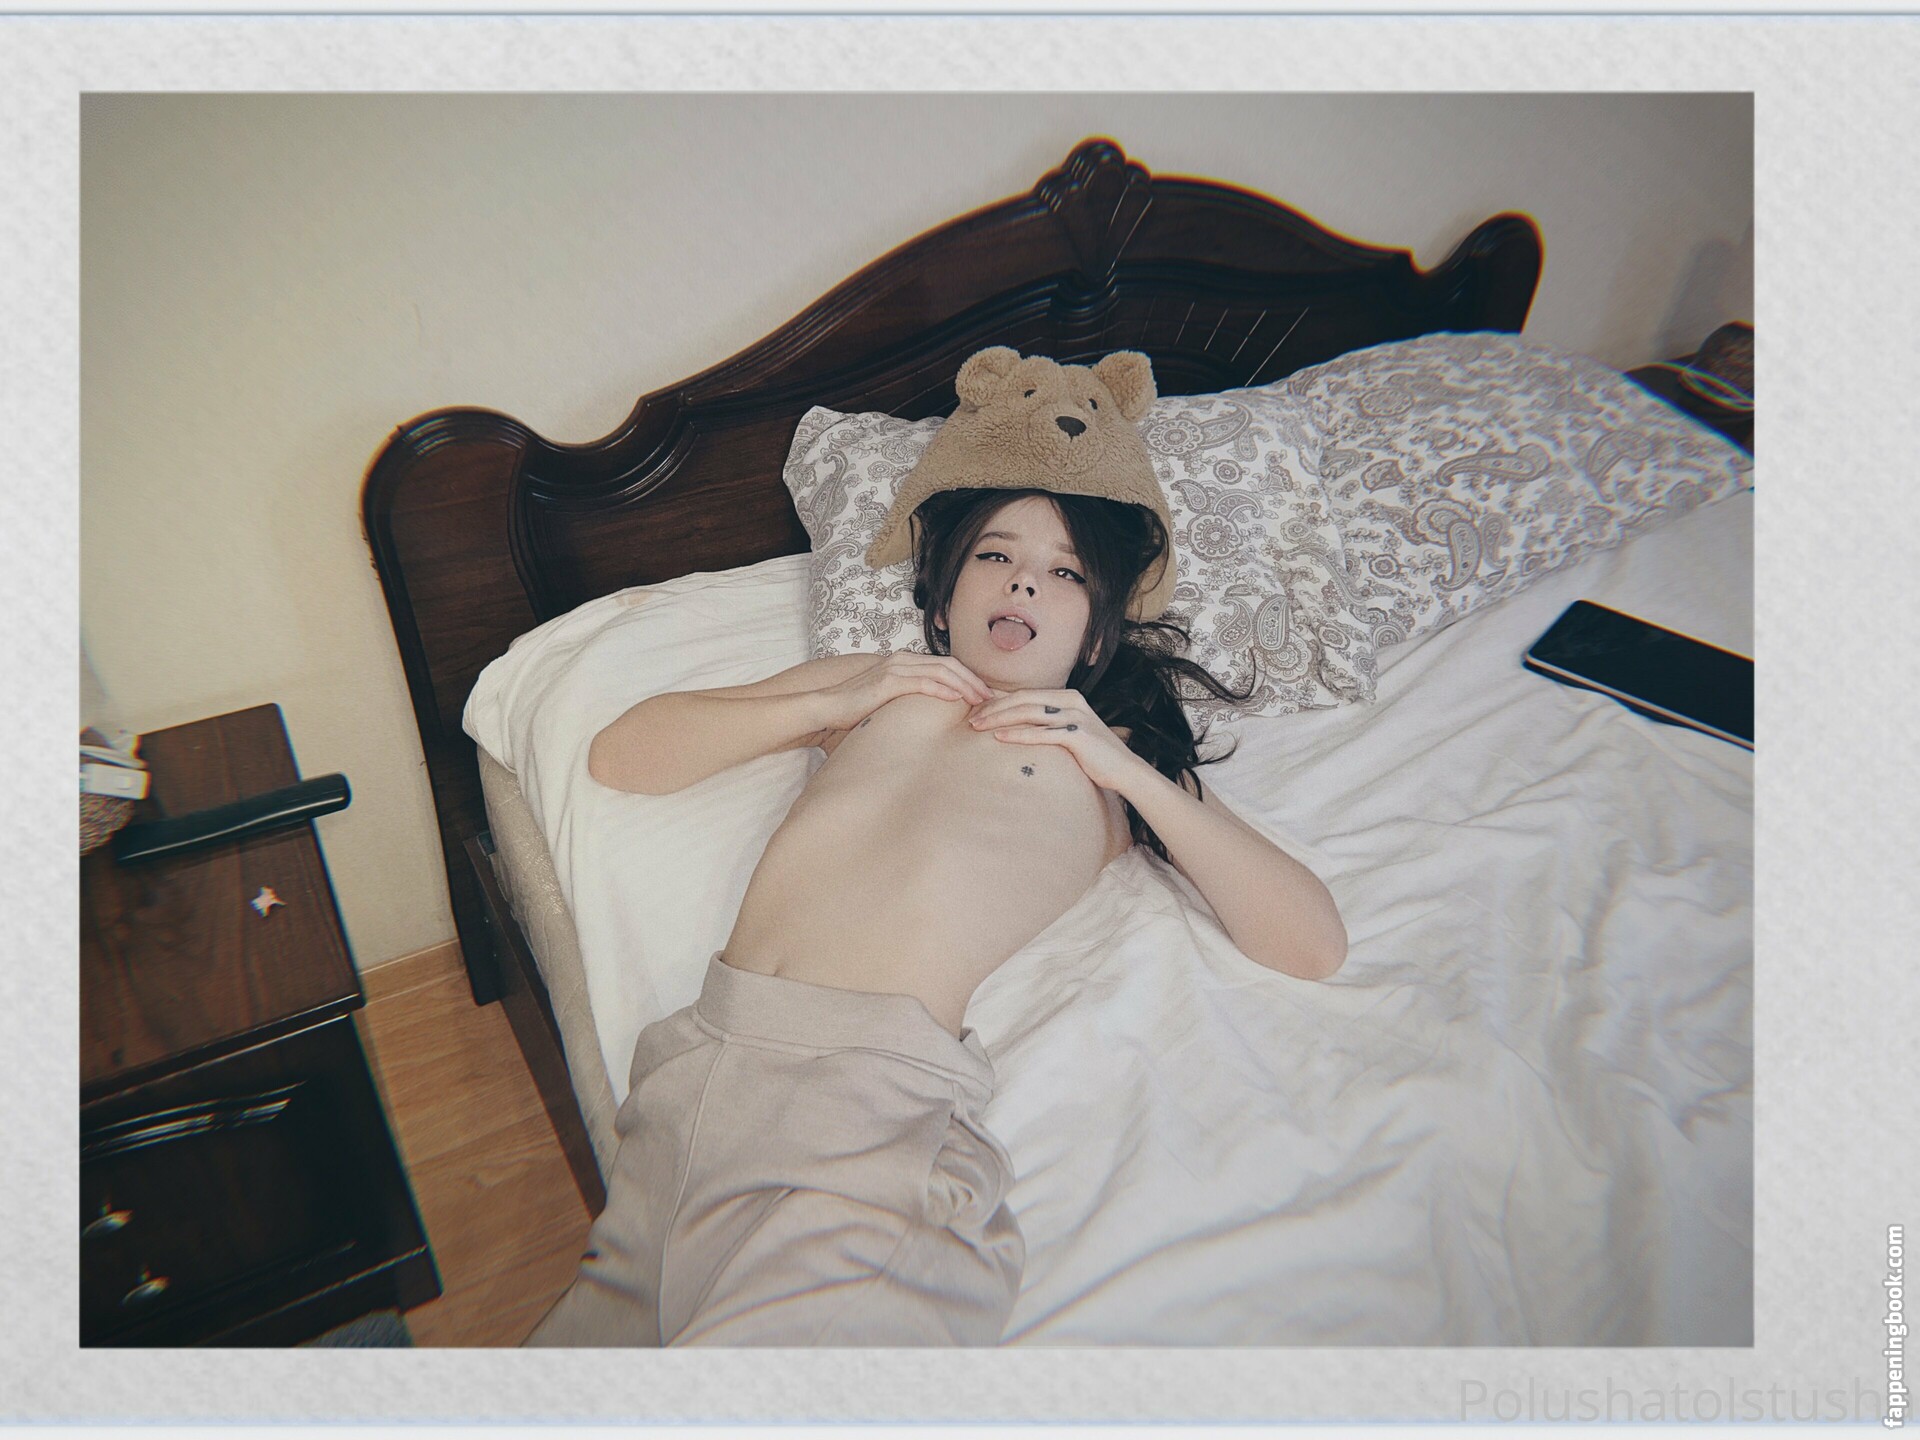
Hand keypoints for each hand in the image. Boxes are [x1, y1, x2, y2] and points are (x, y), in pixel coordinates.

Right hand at [813, 652, 996, 732]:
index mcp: (906, 662)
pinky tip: (956, 699)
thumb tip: (934, 714)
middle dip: (973, 680)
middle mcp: (903, 660)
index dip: (969, 678)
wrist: (827, 707)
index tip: (986, 695)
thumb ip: (911, 699)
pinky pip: (921, 682)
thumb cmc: (858, 708)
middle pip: (949, 665)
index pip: (946, 665)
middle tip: (992, 697)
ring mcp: (895, 668)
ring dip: (964, 685)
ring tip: (980, 699)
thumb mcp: (890, 700)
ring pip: (940, 671)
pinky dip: (941, 689)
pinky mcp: (887, 682)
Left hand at [966, 688, 1143, 793]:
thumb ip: (1048, 725)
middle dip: (993, 708)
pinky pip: (1041, 733)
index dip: (999, 701)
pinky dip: (1018, 734)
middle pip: (1023, 699)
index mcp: (1067, 697)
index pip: (1025, 694)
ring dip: (1000, 719)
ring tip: (978, 727)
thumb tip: (1019, 727)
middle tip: (970, 719)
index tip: (977, 712)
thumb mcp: (1069, 732)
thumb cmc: (1093, 754)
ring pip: (1028, 713)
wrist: (1123, 769)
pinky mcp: (1077, 734)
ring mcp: (1074, 716)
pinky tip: (1000, 738)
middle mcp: (1071, 701)